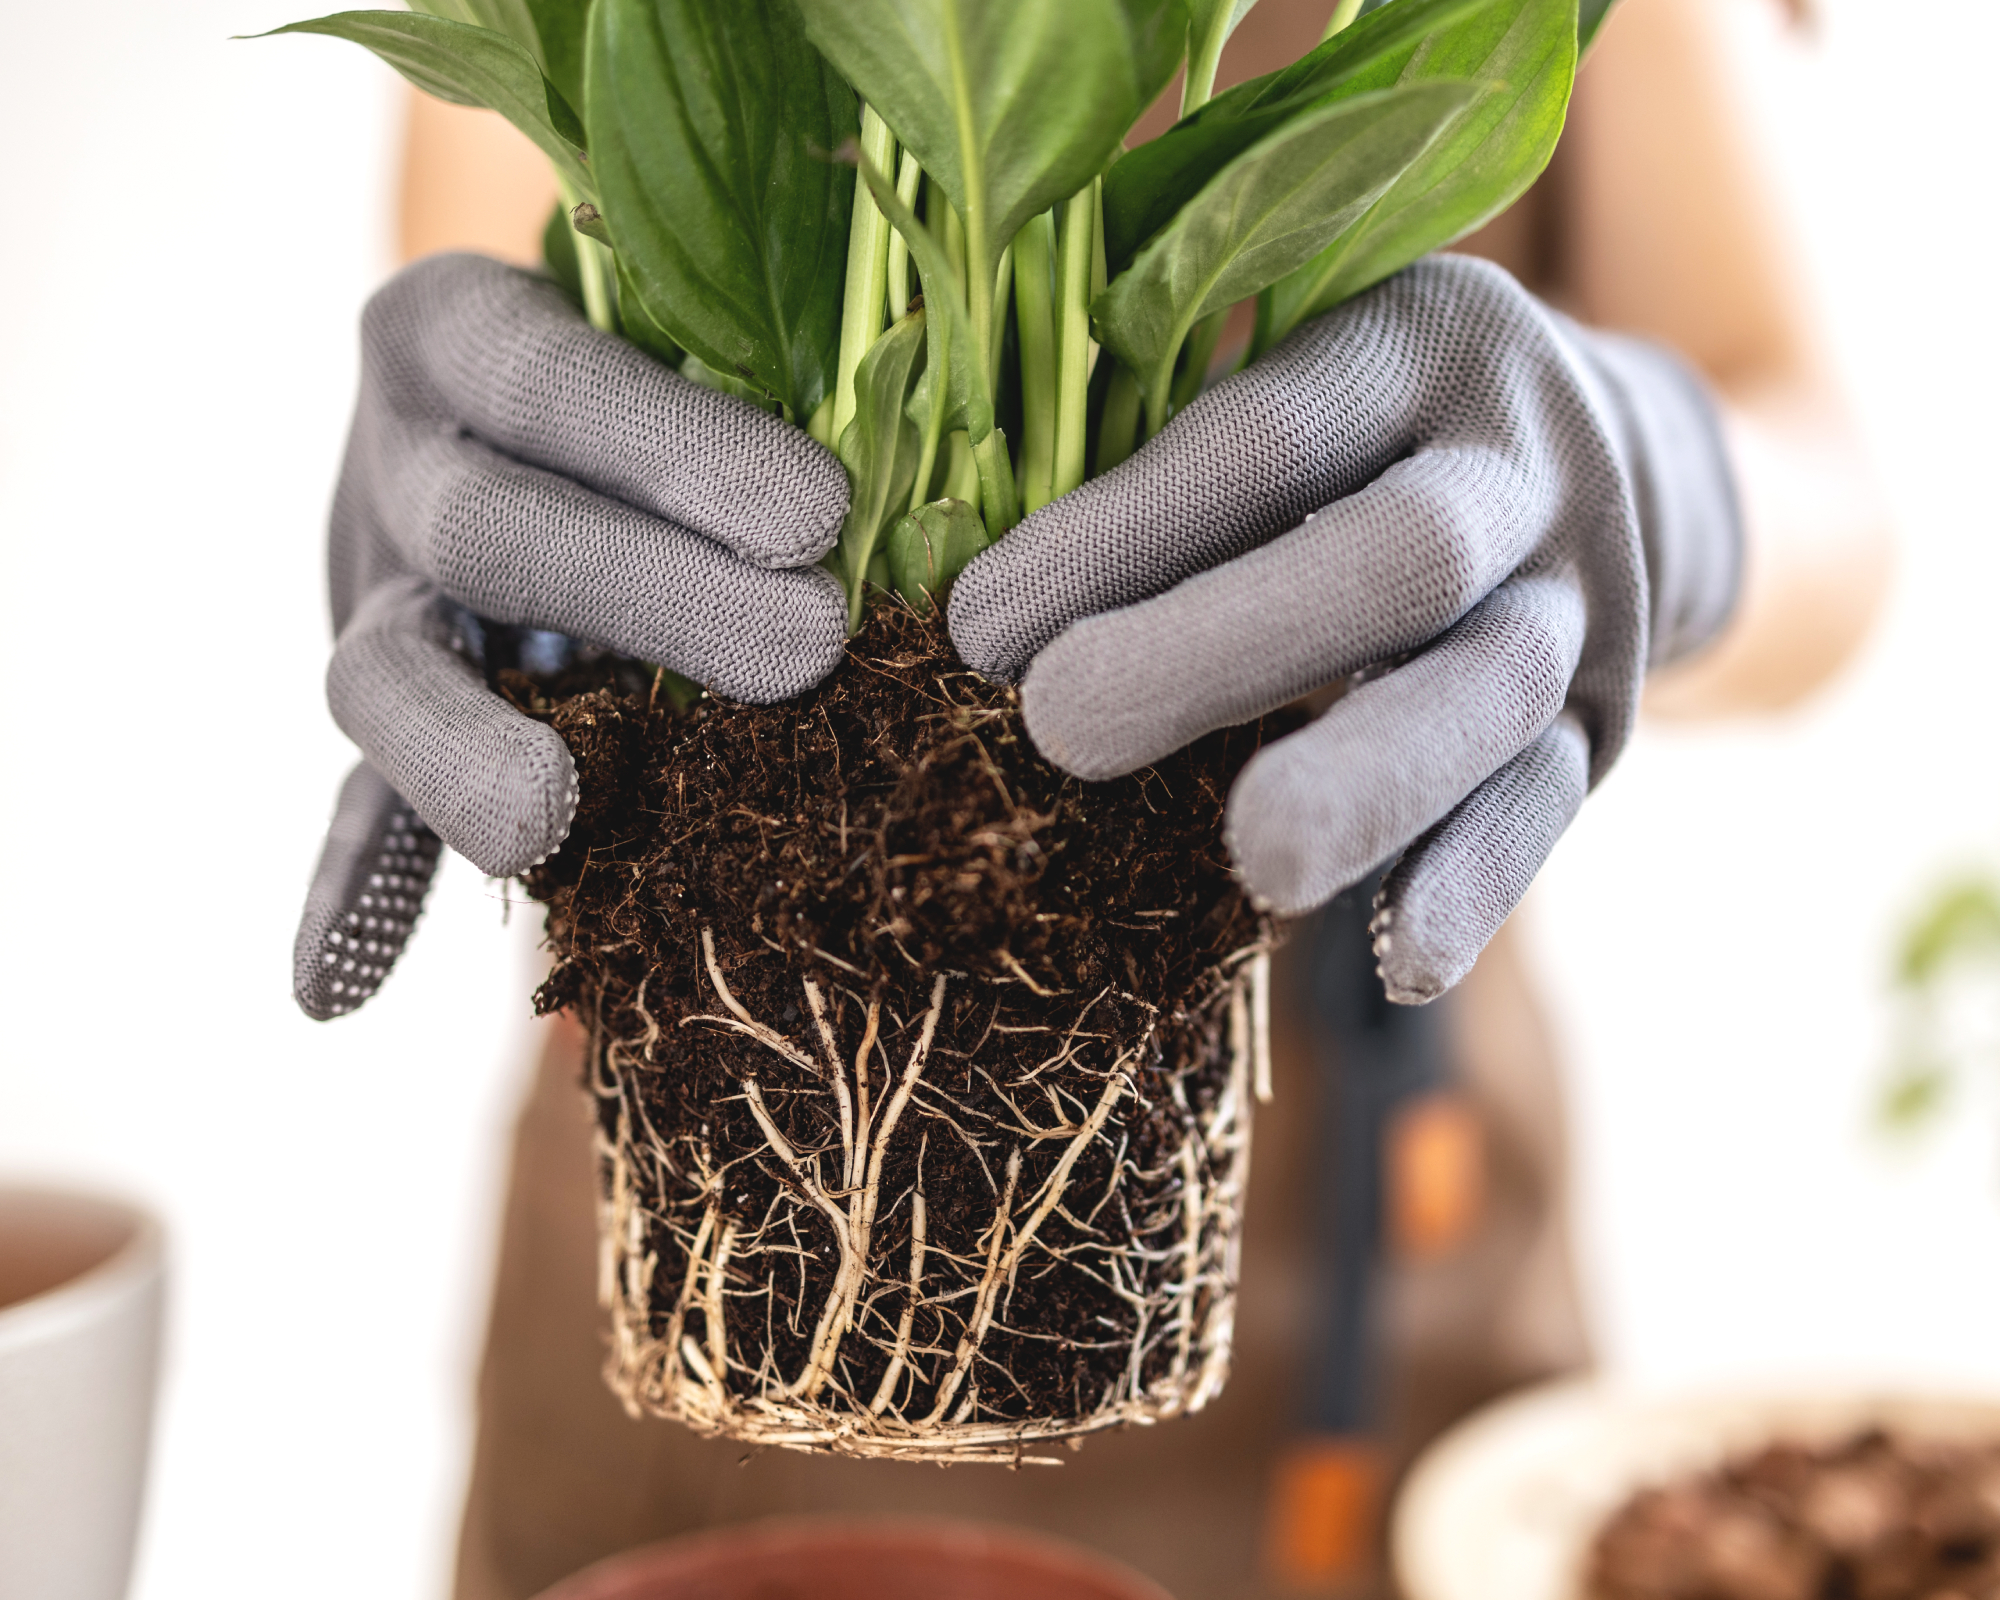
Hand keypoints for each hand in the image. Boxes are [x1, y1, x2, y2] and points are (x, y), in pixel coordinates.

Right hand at [295, 253, 849, 1019]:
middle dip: (646, 597)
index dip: (675, 448)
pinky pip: (355, 802)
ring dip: (470, 754)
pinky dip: (351, 888)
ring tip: (542, 820)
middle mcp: (398, 462)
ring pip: (384, 677)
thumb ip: (755, 363)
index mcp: (455, 330)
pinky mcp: (393, 705)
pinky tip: (332, 989)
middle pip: (482, 533)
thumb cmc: (659, 347)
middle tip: (808, 650)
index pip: (550, 377)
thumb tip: (892, 479)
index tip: (817, 515)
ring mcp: (376, 595)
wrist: (520, 401)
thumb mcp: (686, 314)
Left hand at [949, 255, 1739, 1001]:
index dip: (1122, 529)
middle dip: (1227, 644)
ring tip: (1260, 865)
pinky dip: (1476, 880)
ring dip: (1372, 782)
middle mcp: (1522, 460)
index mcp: (1414, 345)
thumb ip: (1173, 464)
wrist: (1613, 454)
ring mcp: (1585, 594)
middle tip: (1064, 725)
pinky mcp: (1609, 716)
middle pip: (1400, 554)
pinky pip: (1549, 801)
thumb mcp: (1296, 382)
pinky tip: (1400, 959)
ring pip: (1492, 689)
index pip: (1265, 437)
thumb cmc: (1366, 430)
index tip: (978, 628)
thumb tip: (982, 614)